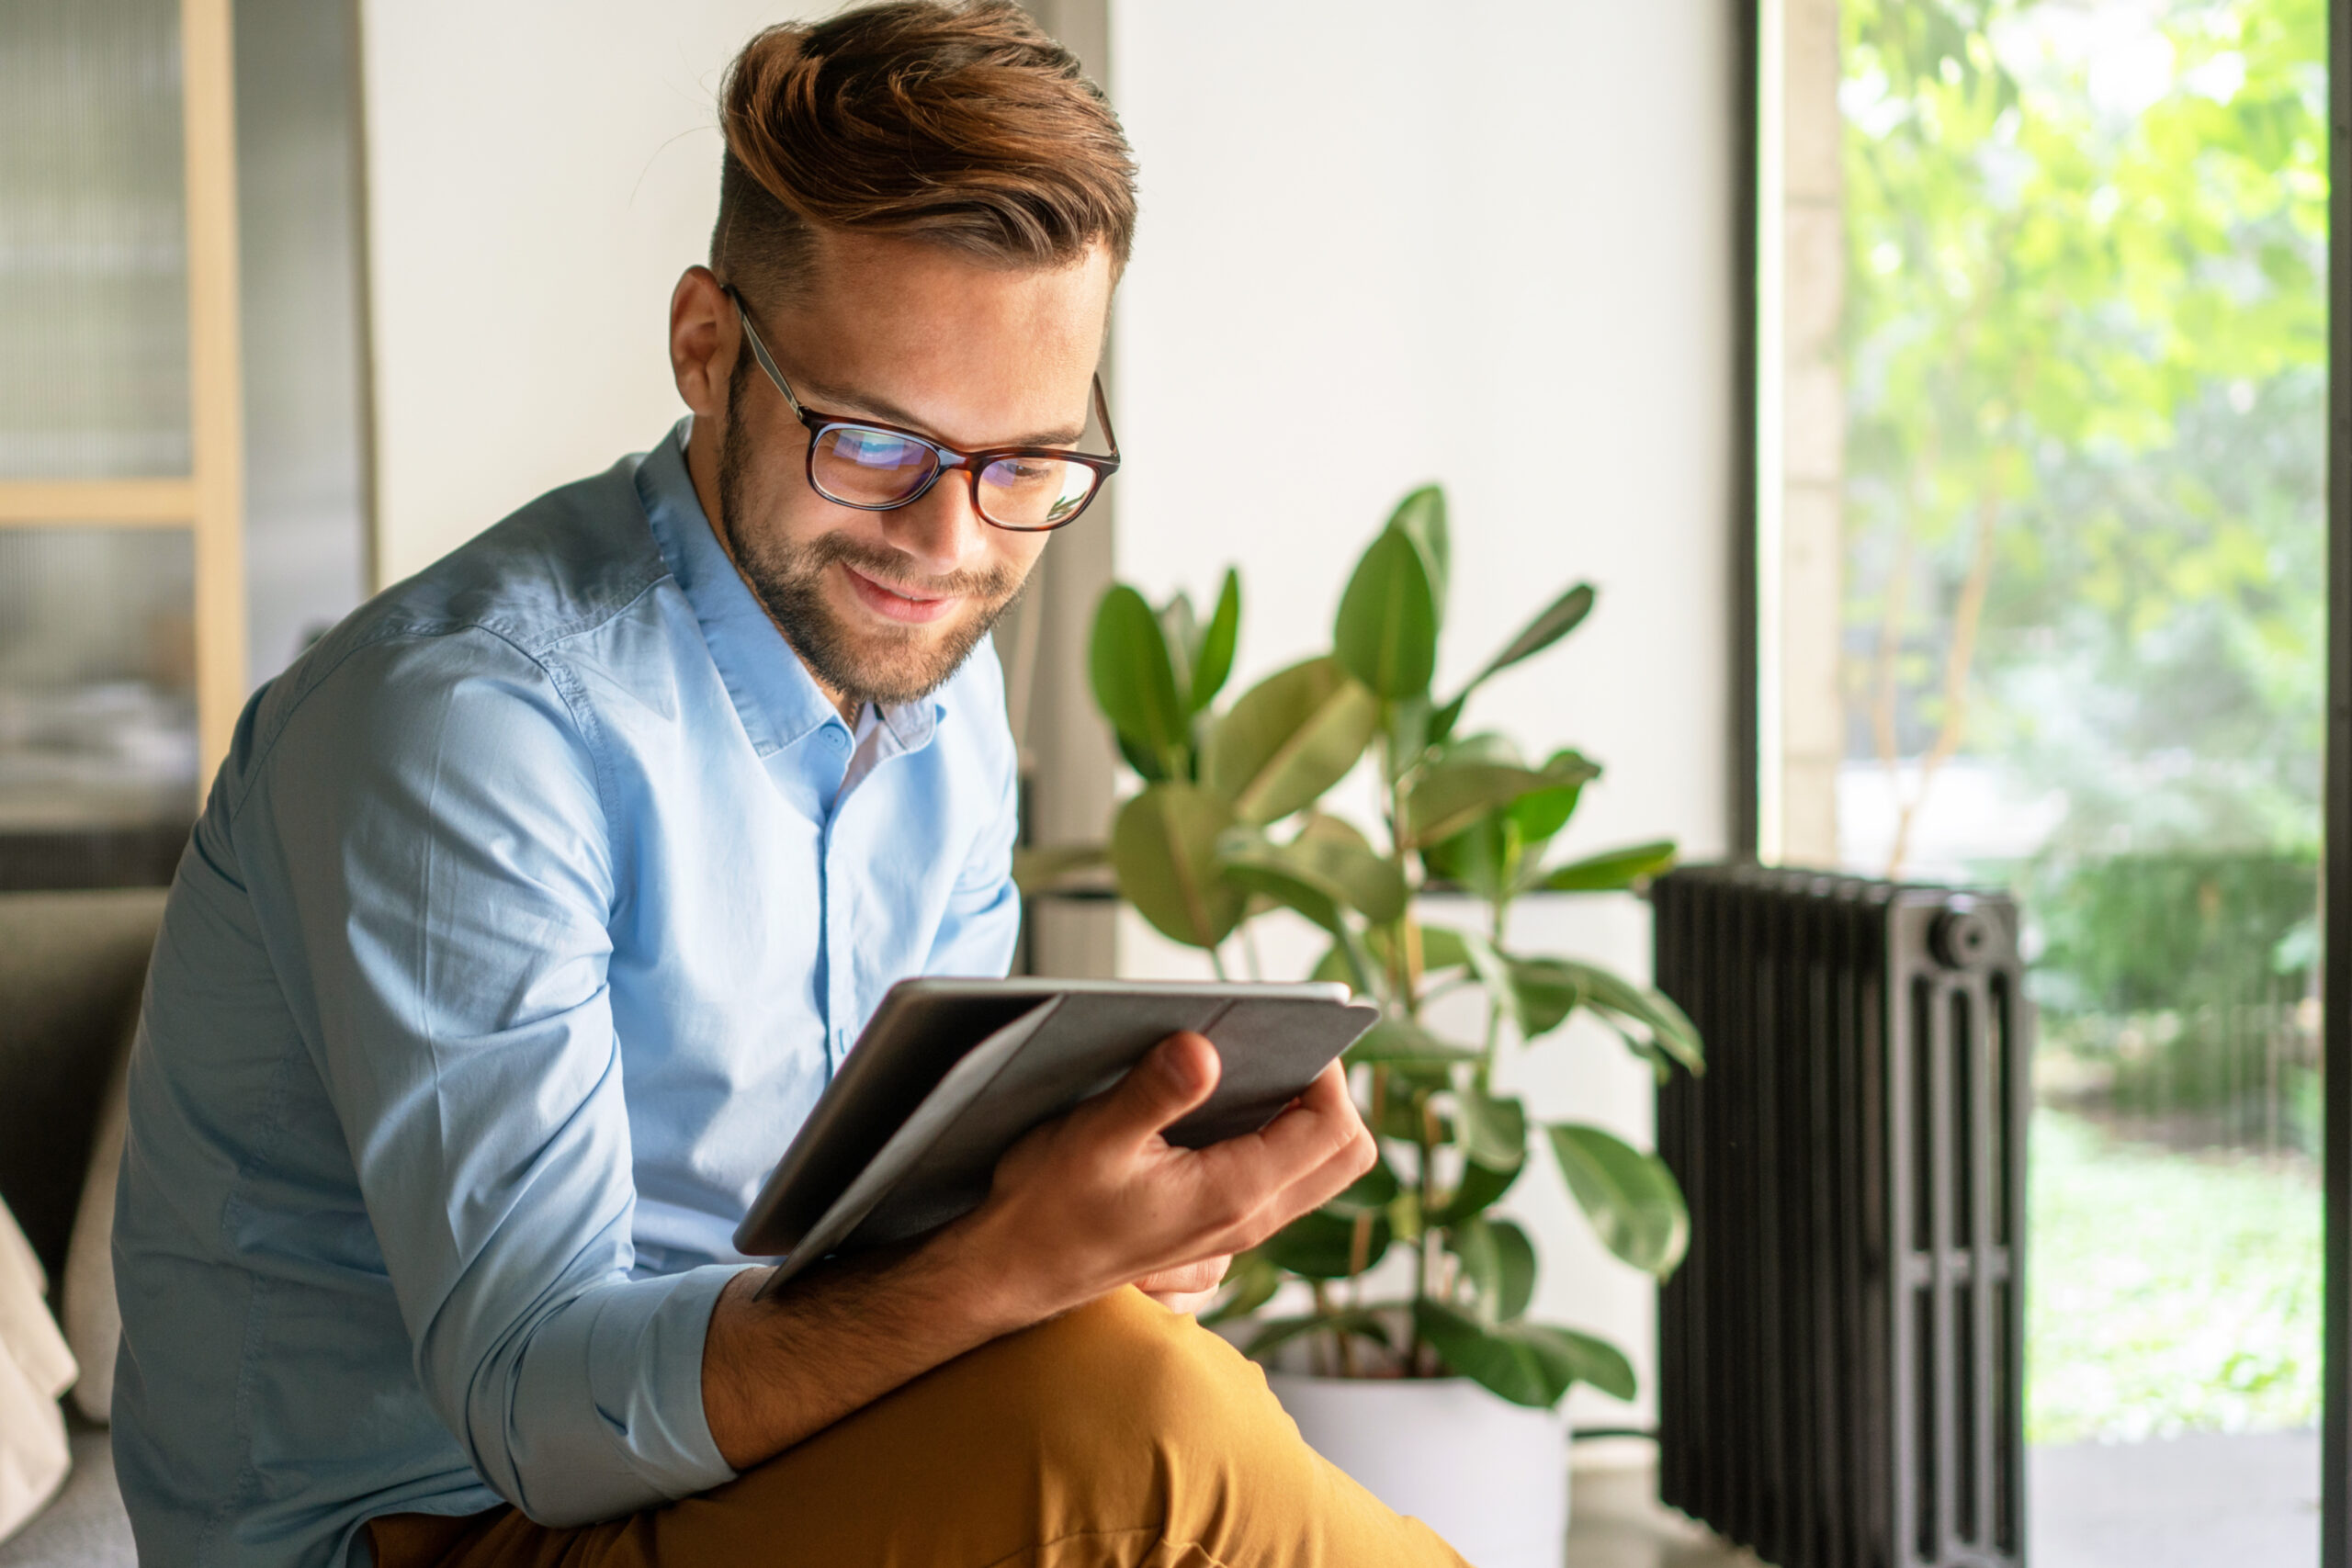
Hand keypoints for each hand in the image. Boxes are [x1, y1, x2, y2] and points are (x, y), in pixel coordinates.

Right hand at [955, 1032, 1374, 1323]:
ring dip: (1308, 1119)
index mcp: (1234, 1194)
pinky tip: (1228, 1110)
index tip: (1283, 1037)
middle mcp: (1251, 1219)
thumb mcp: (1093, 1136)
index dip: (1326, 1074)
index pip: (1333, 1129)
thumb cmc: (1047, 1206)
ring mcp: (1239, 1229)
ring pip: (1322, 1171)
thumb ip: (1154, 1092)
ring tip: (1256, 1074)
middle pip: (1348, 1154)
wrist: (1013, 1269)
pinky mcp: (1220, 1227)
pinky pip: (1286, 1182)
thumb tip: (1204, 1049)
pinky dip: (1281, 1140)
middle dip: (1331, 1095)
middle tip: (1278, 1053)